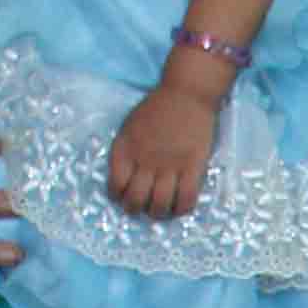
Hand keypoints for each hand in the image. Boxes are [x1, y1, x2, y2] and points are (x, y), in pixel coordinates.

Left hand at [106, 80, 224, 221]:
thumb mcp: (129, 127)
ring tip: (160, 210)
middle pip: (135, 200)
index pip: (115, 185)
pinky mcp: (193, 167)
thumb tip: (125, 177)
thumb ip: (125, 152)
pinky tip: (180, 206)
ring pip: (160, 204)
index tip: (123, 196)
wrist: (186, 94)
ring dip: (158, 213)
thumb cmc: (156, 108)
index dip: (117, 196)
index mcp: (126, 149)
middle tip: (141, 206)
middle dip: (135, 209)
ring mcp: (170, 165)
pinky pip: (186, 198)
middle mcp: (145, 161)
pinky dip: (182, 208)